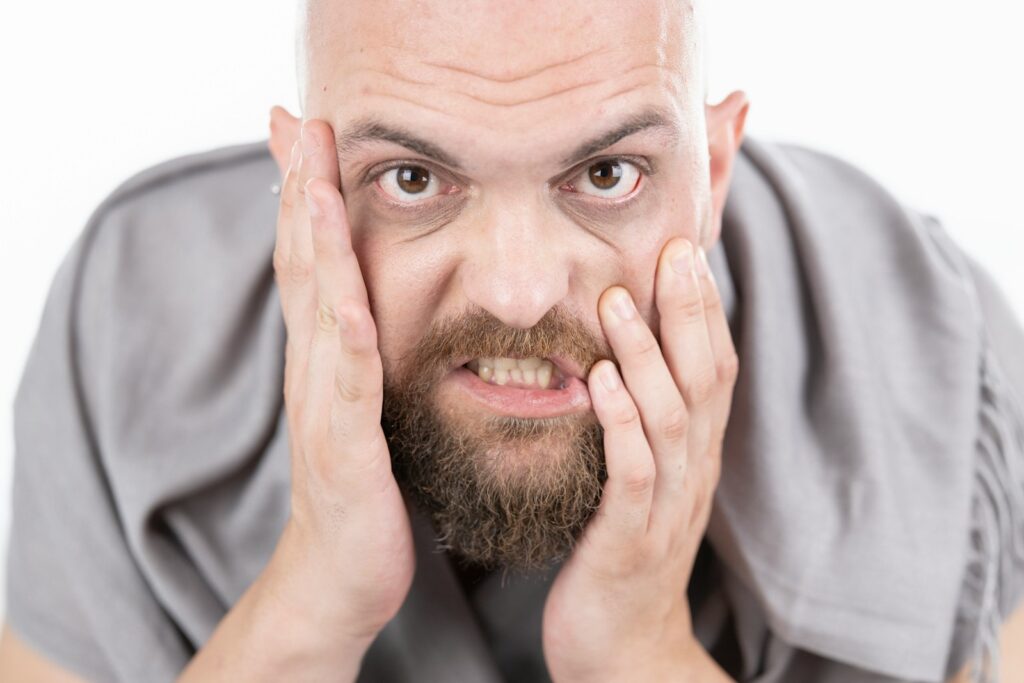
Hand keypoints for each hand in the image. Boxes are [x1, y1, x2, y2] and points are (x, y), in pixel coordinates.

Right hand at [263, 111, 415, 645]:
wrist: (342, 573)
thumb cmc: (363, 486)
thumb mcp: (362, 404)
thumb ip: (363, 352)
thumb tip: (374, 302)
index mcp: (323, 357)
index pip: (309, 261)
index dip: (304, 195)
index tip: (305, 133)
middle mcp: (313, 371)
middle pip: (302, 266)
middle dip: (298, 191)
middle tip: (296, 122)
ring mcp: (324, 408)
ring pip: (319, 312)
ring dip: (314, 247)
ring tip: (311, 182)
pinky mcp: (346, 450)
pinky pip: (349, 388)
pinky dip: (347, 342)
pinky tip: (349, 305)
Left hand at [541, 238, 738, 681]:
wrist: (622, 646)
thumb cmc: (624, 551)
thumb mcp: (644, 478)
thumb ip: (644, 421)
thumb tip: (624, 354)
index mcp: (695, 452)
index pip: (713, 364)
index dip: (704, 305)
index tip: (688, 245)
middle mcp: (692, 470)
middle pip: (705, 377)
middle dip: (690, 310)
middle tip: (674, 247)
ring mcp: (666, 506)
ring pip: (669, 417)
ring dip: (646, 355)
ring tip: (618, 301)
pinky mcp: (630, 539)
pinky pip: (632, 473)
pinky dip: (621, 424)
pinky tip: (600, 382)